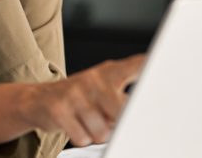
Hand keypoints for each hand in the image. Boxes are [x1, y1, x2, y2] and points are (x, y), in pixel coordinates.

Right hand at [0, 54, 145, 146]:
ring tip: (87, 122)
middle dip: (115, 124)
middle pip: (122, 112)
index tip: (165, 63)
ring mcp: (75, 93)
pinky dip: (80, 138)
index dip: (152, 65)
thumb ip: (124, 99)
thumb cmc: (77, 99)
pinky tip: (74, 126)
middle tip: (105, 118)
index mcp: (108, 73)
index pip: (136, 65)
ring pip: (101, 131)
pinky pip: (82, 137)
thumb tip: (143, 117)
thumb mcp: (102, 89)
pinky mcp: (58, 109)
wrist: (36, 100)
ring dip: (96, 134)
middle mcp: (93, 78)